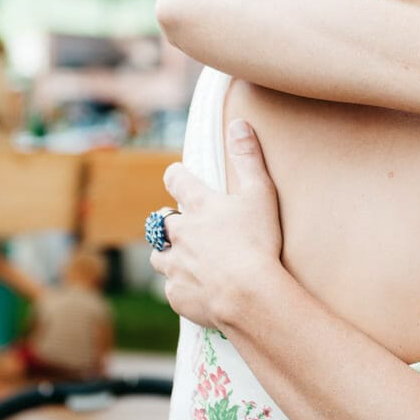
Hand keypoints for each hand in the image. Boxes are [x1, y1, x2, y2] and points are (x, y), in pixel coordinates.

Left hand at [150, 119, 282, 328]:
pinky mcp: (176, 294)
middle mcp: (179, 233)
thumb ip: (248, 158)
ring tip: (186, 260)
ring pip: (159, 256)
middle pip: (161, 222)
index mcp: (198, 206)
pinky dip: (182, 286)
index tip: (177, 176)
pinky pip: (172, 288)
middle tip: (185, 227)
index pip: (176, 180)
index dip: (176, 176)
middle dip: (169, 223)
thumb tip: (238, 124)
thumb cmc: (258, 242)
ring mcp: (174, 266)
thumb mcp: (260, 194)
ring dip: (169, 255)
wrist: (248, 296)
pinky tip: (198, 290)